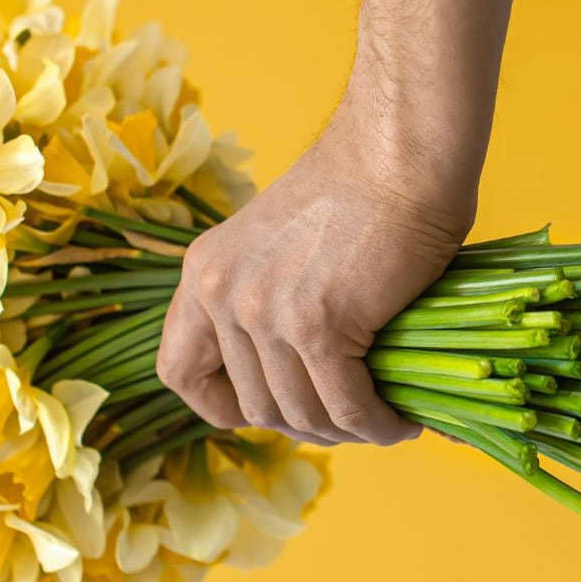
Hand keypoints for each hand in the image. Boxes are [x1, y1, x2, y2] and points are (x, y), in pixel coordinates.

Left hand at [157, 84, 478, 445]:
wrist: (399, 149)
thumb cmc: (361, 190)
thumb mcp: (278, 247)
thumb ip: (265, 302)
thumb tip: (291, 384)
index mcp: (202, 272)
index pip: (178, 371)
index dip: (219, 407)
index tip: (272, 408)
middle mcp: (219, 293)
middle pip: (252, 405)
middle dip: (306, 425)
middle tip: (353, 417)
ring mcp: (263, 311)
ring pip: (300, 414)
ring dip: (346, 432)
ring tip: (384, 422)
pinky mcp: (317, 325)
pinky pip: (346, 406)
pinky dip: (377, 424)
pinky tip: (403, 421)